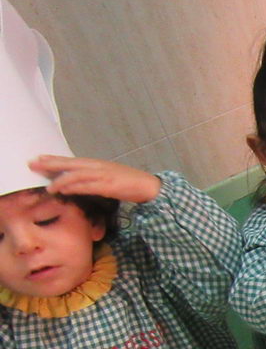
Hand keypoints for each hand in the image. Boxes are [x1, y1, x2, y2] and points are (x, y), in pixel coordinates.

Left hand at [30, 155, 160, 202]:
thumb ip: (94, 178)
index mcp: (97, 164)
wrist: (149, 186)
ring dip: (61, 180)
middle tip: (33, 164)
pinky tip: (64, 189)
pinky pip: (88, 186)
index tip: (39, 158)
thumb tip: (76, 183)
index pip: (72, 160)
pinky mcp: (109, 185)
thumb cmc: (130, 183)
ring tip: (48, 186)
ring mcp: (103, 175)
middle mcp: (98, 166)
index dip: (55, 159)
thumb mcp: (109, 177)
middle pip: (70, 164)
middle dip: (51, 164)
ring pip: (77, 175)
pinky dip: (74, 187)